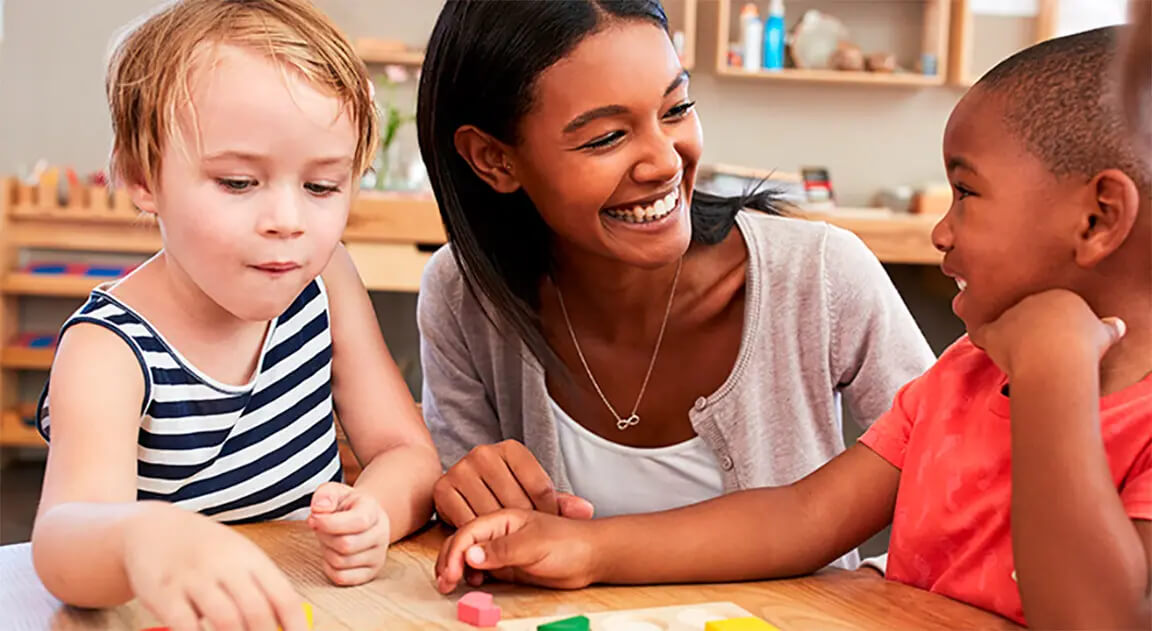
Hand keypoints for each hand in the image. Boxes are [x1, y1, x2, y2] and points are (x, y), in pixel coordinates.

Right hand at [123, 504, 307, 630]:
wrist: (153, 528)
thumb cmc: (205, 549)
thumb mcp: (238, 557)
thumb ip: (261, 587)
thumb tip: (286, 625)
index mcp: (251, 559)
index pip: (284, 597)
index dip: (297, 627)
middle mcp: (226, 566)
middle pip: (257, 611)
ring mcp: (194, 579)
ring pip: (227, 621)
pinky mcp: (164, 594)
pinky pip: (186, 626)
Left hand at [307, 482, 390, 585]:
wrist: (363, 518)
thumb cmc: (346, 506)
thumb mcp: (334, 492)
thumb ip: (325, 494)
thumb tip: (319, 509)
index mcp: (374, 511)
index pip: (357, 522)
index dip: (330, 523)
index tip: (314, 518)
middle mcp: (381, 534)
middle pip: (346, 545)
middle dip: (324, 537)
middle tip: (320, 529)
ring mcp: (378, 556)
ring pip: (341, 562)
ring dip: (326, 551)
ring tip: (328, 539)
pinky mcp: (370, 573)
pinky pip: (341, 577)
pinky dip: (329, 567)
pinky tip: (331, 553)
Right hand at [433, 440, 593, 526]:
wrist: (463, 488)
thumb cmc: (504, 493)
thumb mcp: (533, 494)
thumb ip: (560, 503)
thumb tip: (586, 510)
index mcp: (511, 448)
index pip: (540, 488)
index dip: (548, 513)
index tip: (546, 526)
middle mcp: (483, 453)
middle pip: (515, 502)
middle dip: (524, 526)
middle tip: (526, 539)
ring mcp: (460, 469)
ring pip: (490, 514)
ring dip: (501, 534)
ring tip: (509, 543)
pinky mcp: (442, 489)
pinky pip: (466, 521)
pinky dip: (479, 536)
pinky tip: (488, 542)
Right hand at [435, 509, 600, 592]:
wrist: (589, 557)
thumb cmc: (568, 543)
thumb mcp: (535, 546)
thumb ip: (502, 550)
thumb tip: (469, 555)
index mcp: (503, 516)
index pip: (468, 530)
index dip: (455, 551)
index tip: (452, 572)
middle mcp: (497, 529)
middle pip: (461, 540)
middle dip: (449, 560)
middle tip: (446, 583)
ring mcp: (499, 546)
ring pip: (465, 554)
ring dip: (455, 568)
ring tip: (452, 585)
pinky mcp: (503, 562)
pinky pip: (478, 567)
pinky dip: (468, 575)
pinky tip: (473, 583)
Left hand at [970, 289, 1125, 377]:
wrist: (1056, 358)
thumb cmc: (1082, 347)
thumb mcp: (1104, 334)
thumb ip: (1107, 327)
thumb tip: (1115, 326)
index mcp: (1059, 296)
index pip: (1051, 308)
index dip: (1052, 325)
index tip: (1057, 340)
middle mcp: (1031, 299)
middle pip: (1027, 315)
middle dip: (1031, 330)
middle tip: (1039, 350)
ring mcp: (1010, 314)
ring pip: (1005, 324)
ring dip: (1009, 338)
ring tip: (1022, 356)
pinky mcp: (994, 330)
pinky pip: (982, 333)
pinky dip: (984, 341)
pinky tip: (990, 350)